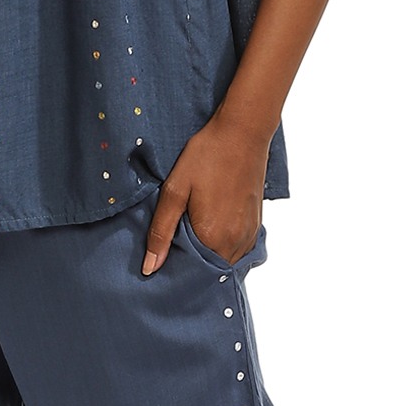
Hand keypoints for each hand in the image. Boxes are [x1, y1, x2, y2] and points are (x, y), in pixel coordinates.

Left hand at [141, 107, 270, 275]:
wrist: (243, 132)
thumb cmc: (207, 156)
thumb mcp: (175, 190)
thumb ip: (161, 232)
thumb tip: (150, 267)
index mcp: (212, 238)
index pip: (190, 273)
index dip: (175, 271)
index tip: (163, 261)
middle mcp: (234, 244)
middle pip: (208, 272)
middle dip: (192, 267)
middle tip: (175, 249)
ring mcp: (248, 237)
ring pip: (224, 264)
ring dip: (208, 259)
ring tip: (193, 239)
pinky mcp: (256, 228)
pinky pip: (238, 253)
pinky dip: (223, 250)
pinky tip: (212, 233)